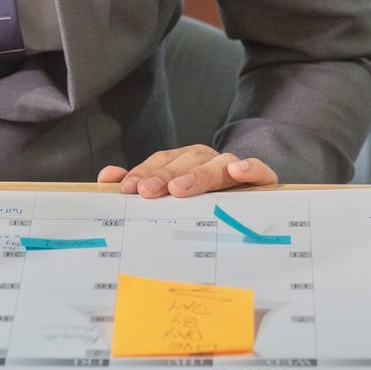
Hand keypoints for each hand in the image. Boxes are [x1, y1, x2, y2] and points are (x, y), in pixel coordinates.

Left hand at [96, 146, 277, 197]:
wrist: (256, 208)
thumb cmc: (205, 205)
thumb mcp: (172, 196)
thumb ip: (141, 185)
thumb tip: (106, 179)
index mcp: (187, 162)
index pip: (163, 161)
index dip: (145, 172)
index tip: (128, 188)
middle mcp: (210, 161)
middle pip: (187, 161)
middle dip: (165, 175)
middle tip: (148, 192)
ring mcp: (236, 170)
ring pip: (218, 164)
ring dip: (199, 174)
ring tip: (180, 189)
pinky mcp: (264, 181)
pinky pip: (260, 171)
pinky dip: (250, 168)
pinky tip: (238, 173)